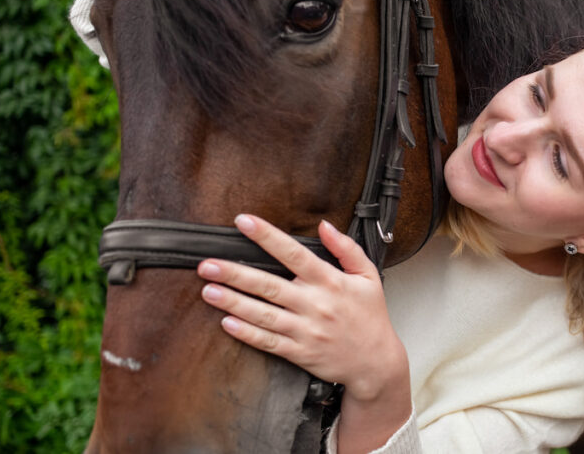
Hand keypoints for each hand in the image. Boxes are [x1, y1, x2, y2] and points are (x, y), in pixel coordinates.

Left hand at [197, 214, 408, 401]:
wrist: (376, 362)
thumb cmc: (371, 316)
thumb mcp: (368, 276)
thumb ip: (346, 248)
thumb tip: (325, 225)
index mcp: (330, 281)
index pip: (294, 253)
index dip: (267, 236)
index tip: (244, 222)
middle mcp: (315, 304)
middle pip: (269, 285)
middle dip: (235, 273)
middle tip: (207, 264)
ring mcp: (305, 330)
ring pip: (263, 314)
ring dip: (233, 302)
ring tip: (208, 291)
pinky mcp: (299, 352)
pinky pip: (268, 342)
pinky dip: (246, 333)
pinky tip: (227, 323)